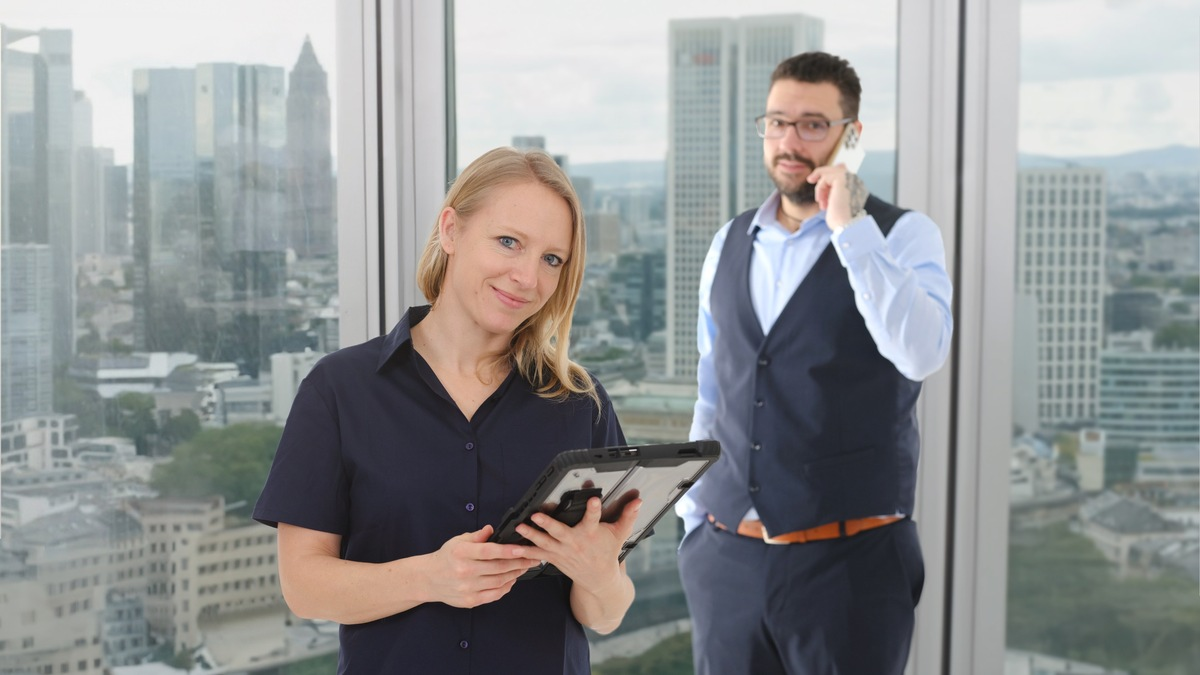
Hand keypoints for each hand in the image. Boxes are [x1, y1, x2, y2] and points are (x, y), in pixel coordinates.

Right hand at [419, 525, 536, 608]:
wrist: (429, 579)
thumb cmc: (447, 557)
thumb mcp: (458, 541)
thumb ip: (477, 536)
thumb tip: (492, 529)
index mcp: (461, 553)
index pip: (489, 551)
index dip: (508, 550)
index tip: (523, 548)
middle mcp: (464, 572)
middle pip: (498, 568)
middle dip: (519, 562)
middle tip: (532, 557)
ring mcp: (467, 588)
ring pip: (499, 582)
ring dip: (515, 574)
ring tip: (524, 567)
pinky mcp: (470, 600)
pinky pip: (494, 595)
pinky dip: (506, 587)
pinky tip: (511, 579)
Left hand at [513, 497, 640, 591]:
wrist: (599, 580)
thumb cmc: (608, 553)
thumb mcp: (620, 535)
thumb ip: (628, 516)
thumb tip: (638, 500)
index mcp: (592, 534)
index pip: (594, 519)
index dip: (594, 510)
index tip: (593, 500)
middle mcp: (576, 543)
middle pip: (561, 532)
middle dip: (549, 524)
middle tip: (537, 516)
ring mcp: (563, 552)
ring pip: (545, 543)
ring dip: (531, 536)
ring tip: (520, 527)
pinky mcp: (554, 558)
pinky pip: (537, 554)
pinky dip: (525, 551)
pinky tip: (512, 547)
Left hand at [808, 164, 867, 230]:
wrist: (846, 225)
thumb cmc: (841, 219)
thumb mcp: (835, 202)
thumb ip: (833, 189)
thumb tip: (830, 177)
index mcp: (856, 186)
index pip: (842, 173)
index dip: (829, 177)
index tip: (818, 185)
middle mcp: (855, 180)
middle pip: (836, 168)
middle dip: (821, 173)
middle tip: (810, 180)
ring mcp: (850, 178)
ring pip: (829, 172)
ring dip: (820, 187)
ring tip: (820, 201)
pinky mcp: (842, 178)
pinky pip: (824, 178)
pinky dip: (819, 189)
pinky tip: (821, 201)